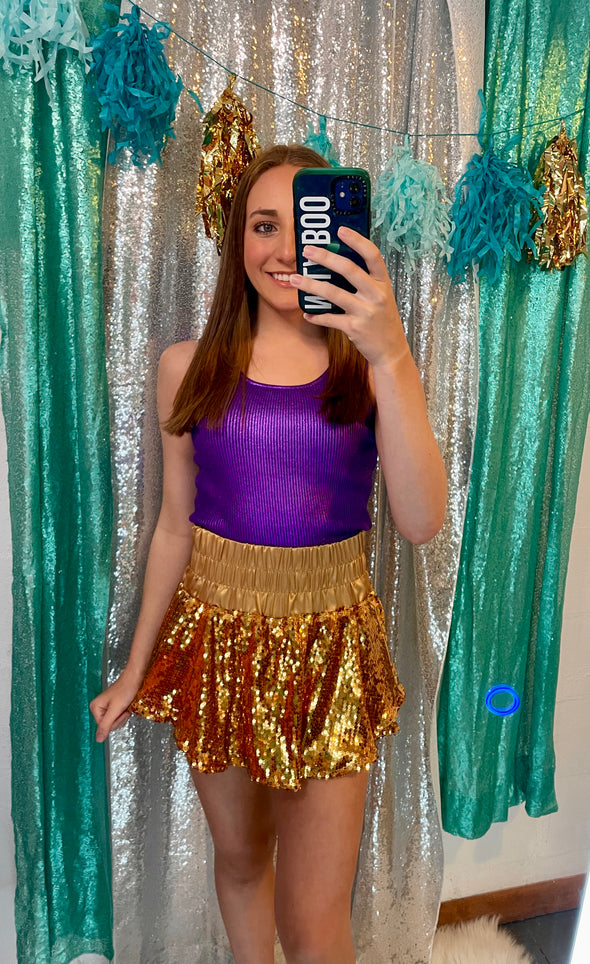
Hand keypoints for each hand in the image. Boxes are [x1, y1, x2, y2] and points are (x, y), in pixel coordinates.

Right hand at [89, 669, 140, 742]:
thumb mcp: (115, 709)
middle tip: (123, 709)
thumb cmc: (125, 690)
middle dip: (119, 719)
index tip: (120, 711)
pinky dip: (124, 714)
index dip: (114, 722)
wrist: (134, 679)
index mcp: (95, 707)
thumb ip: (106, 725)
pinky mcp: (113, 707)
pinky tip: (126, 706)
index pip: (103, 726)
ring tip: (125, 706)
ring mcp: (105, 708)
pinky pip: (118, 717)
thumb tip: (98, 739)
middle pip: (108, 725)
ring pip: (114, 722)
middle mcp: (98, 708)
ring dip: (122, 717)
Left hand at [289, 226, 408, 369]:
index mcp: (383, 283)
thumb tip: (337, 263)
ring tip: (294, 279)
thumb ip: (365, 282)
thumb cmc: (383, 320)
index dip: (357, 240)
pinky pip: (330, 318)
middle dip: (325, 258)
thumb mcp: (381, 297)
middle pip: (349, 269)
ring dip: (311, 285)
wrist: (391, 350)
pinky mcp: (355, 328)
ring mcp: (365, 311)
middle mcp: (376, 295)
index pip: (372, 255)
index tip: (340, 230)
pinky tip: (307, 314)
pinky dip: (316, 316)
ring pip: (333, 293)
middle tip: (307, 251)